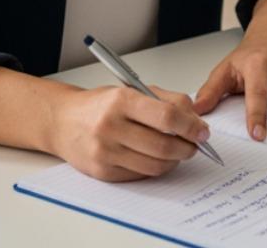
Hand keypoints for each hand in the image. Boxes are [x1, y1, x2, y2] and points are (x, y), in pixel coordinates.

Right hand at [50, 84, 209, 181]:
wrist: (63, 121)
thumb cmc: (101, 105)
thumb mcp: (133, 90)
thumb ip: (167, 100)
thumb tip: (195, 118)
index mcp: (121, 101)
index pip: (166, 116)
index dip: (190, 126)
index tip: (203, 131)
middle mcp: (110, 127)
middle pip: (163, 145)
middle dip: (187, 147)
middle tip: (196, 144)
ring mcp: (105, 152)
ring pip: (154, 165)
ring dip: (175, 160)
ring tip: (179, 152)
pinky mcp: (102, 173)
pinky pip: (140, 175)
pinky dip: (155, 168)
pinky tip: (158, 158)